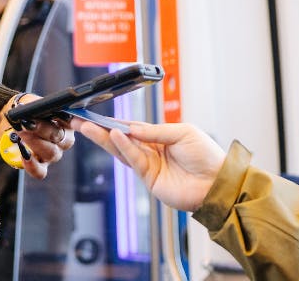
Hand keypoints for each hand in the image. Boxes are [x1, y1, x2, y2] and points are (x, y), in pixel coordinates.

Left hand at [0, 94, 74, 179]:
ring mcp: (54, 154)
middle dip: (41, 129)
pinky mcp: (42, 166)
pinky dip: (32, 165)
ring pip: (51, 153)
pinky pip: (40, 171)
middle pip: (59, 138)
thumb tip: (29, 109)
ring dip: (34, 143)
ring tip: (21, 133)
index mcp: (67, 123)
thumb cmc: (30, 111)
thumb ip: (36, 106)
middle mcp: (64, 140)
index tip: (49, 113)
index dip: (61, 119)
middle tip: (26, 122)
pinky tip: (24, 155)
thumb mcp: (34, 104)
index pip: (70, 122)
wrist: (18, 121)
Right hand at [76, 120, 224, 212]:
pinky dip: (123, 147)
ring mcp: (149, 165)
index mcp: (159, 137)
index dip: (114, 121)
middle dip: (100, 129)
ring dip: (104, 137)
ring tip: (87, 127)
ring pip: (122, 149)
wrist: (218, 183)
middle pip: (121, 138)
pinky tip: (113, 136)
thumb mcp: (183, 133)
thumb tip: (132, 127)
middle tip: (80, 120)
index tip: (95, 114)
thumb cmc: (207, 156)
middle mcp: (151, 150)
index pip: (132, 127)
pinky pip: (133, 159)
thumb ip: (156, 131)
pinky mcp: (150, 178)